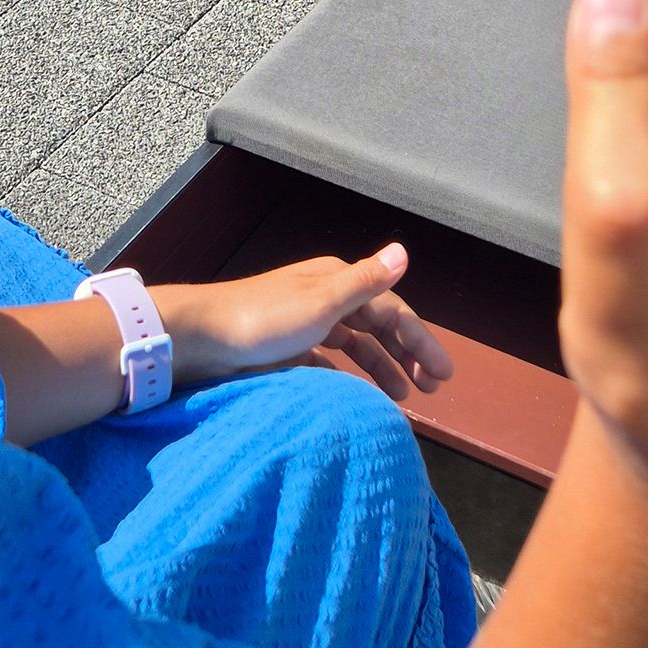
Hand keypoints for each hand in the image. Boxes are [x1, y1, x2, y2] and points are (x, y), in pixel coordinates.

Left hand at [157, 248, 452, 400]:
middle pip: (377, 325)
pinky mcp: (287, 348)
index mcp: (337, 281)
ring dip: (382, 366)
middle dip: (407, 353)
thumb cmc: (264, 320)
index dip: (421, 340)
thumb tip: (404, 250)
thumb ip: (365, 283)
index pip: (392, 310)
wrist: (202, 338)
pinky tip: (357, 394)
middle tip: (432, 388)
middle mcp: (325, 296)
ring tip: (403, 397)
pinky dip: (348, 375)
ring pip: (355, 344)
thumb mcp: (321, 303)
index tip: (444, 374)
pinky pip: (329, 360)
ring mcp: (305, 322)